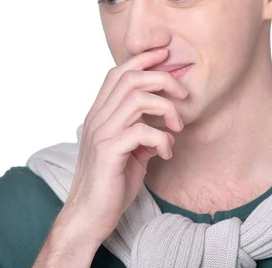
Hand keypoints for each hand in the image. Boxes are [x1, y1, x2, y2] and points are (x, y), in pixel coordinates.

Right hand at [58, 48, 187, 242]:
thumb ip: (141, 134)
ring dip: (167, 109)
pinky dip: (162, 139)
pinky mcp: (109, 152)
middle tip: (183, 95)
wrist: (87, 216)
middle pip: (131, 78)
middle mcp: (98, 118)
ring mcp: (102, 134)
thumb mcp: (129, 153)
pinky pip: (143, 131)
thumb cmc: (109, 184)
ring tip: (177, 127)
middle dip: (163, 79)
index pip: (118, 72)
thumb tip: (164, 128)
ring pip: (138, 98)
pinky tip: (166, 153)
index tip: (165, 54)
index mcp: (100, 114)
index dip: (142, 59)